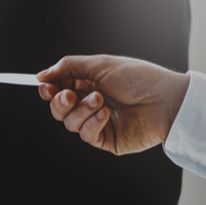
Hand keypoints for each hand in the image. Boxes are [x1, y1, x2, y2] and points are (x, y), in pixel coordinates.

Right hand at [37, 55, 190, 154]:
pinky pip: (86, 135)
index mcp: (89, 83)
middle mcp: (91, 103)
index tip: (45, 86)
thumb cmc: (138, 78)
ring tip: (100, 101)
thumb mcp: (99, 65)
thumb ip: (67, 68)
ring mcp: (98, 123)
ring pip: (69, 123)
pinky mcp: (107, 140)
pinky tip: (105, 115)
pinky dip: (92, 123)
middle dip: (60, 102)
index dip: (49, 89)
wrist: (165, 100)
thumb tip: (41, 75)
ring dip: (81, 111)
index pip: (59, 89)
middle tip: (69, 95)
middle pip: (59, 108)